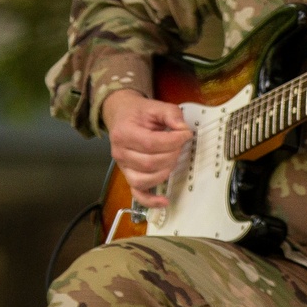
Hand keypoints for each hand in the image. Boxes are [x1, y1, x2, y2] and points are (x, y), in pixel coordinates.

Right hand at [102, 90, 190, 208]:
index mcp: (124, 133)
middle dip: (172, 155)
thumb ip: (171, 114)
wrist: (121, 115)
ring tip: (173, 158)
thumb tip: (183, 129)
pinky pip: (138, 193)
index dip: (173, 141)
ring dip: (166, 171)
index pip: (151, 143)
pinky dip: (151, 201)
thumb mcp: (156, 106)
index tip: (186, 134)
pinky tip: (164, 201)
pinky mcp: (128, 176)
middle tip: (180, 145)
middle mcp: (120, 153)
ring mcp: (123, 167)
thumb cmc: (139, 113)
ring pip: (146, 179)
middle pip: (150, 163)